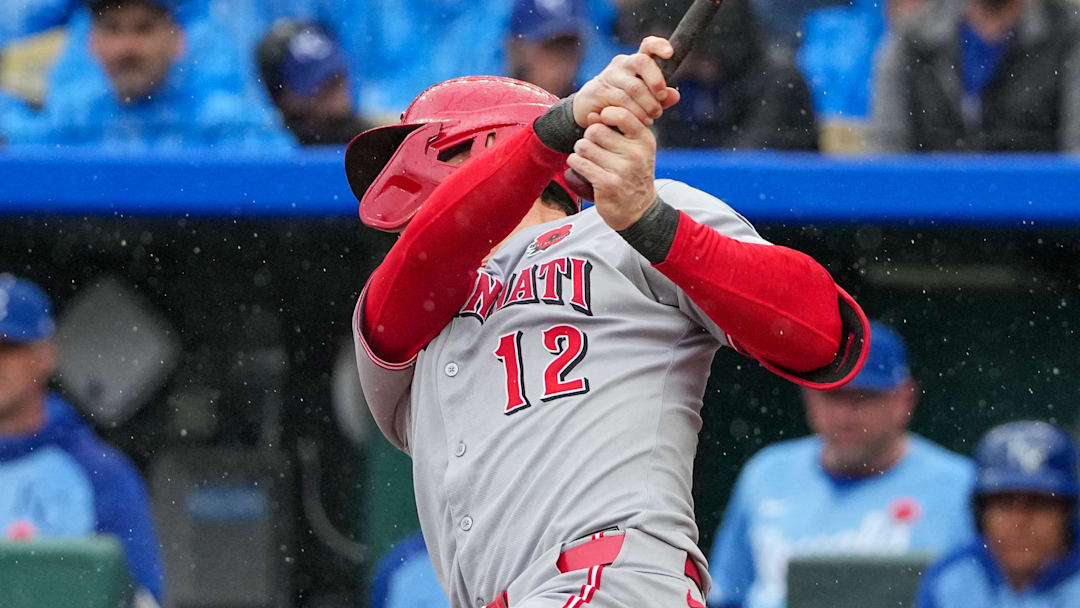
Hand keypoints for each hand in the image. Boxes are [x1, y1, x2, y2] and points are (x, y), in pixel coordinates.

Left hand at [567, 106, 656, 230]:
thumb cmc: (633, 175)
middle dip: (588, 137)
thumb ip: (616, 129)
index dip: (605, 115)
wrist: (639, 210)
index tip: (603, 125)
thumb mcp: (634, 149)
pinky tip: (583, 168)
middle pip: (595, 130)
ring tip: (589, 159)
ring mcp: (622, 170)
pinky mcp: (607, 184)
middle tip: (593, 148)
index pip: (621, 114)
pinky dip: (576, 163)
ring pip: (583, 146)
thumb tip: (592, 115)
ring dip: (580, 151)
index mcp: (644, 140)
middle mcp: (636, 154)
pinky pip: (579, 163)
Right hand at [573, 37, 681, 128]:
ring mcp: (609, 76)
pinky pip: (622, 101)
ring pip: (634, 87)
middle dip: (656, 82)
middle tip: (661, 99)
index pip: (648, 45)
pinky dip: (634, 113)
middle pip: (642, 62)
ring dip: (647, 105)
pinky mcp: (599, 90)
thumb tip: (676, 95)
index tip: (670, 53)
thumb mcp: (644, 100)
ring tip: (652, 117)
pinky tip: (639, 121)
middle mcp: (622, 64)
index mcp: (635, 62)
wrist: (588, 110)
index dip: (659, 45)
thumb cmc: (621, 104)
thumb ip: (660, 98)